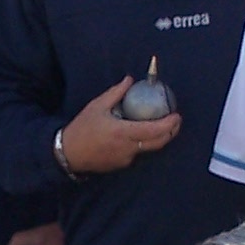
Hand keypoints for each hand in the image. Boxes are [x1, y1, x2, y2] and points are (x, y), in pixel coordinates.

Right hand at [60, 76, 183, 174]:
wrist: (68, 154)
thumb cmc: (82, 128)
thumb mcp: (97, 106)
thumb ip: (116, 92)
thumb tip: (129, 80)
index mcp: (123, 132)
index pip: (154, 130)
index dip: (169, 124)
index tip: (177, 115)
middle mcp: (128, 148)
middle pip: (158, 142)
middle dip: (171, 131)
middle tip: (175, 120)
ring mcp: (126, 158)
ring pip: (149, 148)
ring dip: (157, 138)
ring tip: (160, 125)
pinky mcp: (122, 165)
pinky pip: (137, 153)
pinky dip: (142, 143)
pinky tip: (138, 134)